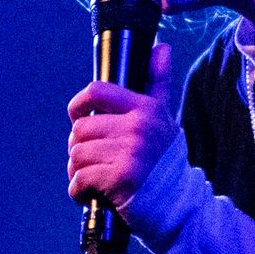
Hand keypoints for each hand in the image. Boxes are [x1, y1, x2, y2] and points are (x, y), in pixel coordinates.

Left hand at [67, 42, 176, 216]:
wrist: (177, 205)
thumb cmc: (165, 160)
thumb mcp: (164, 118)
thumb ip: (158, 82)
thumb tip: (161, 47)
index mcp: (145, 109)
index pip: (96, 92)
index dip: (78, 105)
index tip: (78, 117)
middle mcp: (138, 127)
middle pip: (80, 129)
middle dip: (79, 147)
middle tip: (92, 160)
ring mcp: (129, 152)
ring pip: (77, 154)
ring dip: (78, 170)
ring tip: (92, 177)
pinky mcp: (119, 178)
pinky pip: (80, 178)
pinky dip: (79, 190)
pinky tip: (90, 193)